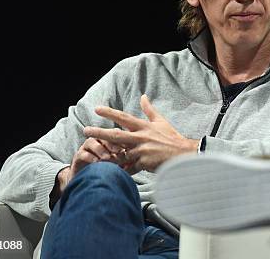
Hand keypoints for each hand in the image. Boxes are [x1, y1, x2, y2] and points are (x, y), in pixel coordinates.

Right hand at [57, 138, 128, 193]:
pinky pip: (83, 153)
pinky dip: (90, 157)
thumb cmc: (106, 171)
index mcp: (108, 141)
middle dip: (112, 143)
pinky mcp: (78, 156)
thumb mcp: (118, 165)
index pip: (116, 134)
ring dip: (101, 150)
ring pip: (92, 142)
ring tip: (107, 158)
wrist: (88, 181)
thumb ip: (125, 161)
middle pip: (104, 136)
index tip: (129, 147)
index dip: (123, 140)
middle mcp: (97, 141)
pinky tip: (97, 162)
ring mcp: (86, 148)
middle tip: (118, 151)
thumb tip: (135, 160)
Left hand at [84, 94, 198, 172]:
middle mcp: (141, 137)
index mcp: (144, 126)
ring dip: (108, 156)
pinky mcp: (144, 163)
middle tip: (85, 130)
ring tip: (95, 157)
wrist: (183, 155)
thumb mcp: (161, 121)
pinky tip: (112, 173)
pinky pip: (129, 167)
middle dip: (99, 132)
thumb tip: (143, 97)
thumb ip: (149, 110)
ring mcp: (142, 150)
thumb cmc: (172, 138)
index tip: (97, 109)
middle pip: (116, 135)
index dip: (110, 112)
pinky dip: (122, 170)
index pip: (124, 117)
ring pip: (120, 154)